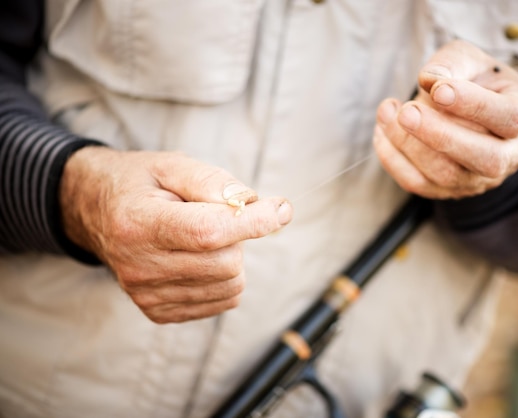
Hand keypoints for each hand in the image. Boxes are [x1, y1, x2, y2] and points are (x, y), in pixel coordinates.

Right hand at [60, 147, 292, 322]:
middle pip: (227, 263)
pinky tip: (199, 259)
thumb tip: (257, 205)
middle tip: (215, 216)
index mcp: (138, 223)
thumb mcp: (172, 165)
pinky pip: (222, 302)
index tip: (280, 209)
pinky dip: (224, 279)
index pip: (208, 232)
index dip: (252, 222)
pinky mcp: (158, 312)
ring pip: (231, 286)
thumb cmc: (141, 183)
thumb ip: (214, 181)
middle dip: (237, 237)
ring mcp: (147, 294)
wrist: (96, 212)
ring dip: (231, 258)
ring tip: (201, 238)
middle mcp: (138, 266)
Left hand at [373, 40, 517, 198]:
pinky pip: (418, 184)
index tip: (438, 89)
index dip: (471, 104)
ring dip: (408, 144)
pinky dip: (393, 160)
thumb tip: (429, 80)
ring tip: (387, 112)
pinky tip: (382, 132)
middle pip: (482, 157)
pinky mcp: (448, 191)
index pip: (508, 118)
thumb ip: (452, 63)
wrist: (476, 115)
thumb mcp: (472, 61)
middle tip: (406, 112)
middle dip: (438, 134)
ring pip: (445, 174)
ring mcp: (479, 180)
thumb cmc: (476, 82)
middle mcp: (510, 155)